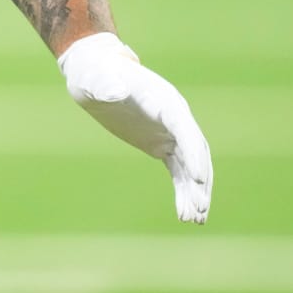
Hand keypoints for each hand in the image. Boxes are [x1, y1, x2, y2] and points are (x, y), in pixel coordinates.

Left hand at [56, 32, 211, 223]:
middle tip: (197, 210)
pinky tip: (184, 212)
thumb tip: (114, 93)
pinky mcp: (161, 144)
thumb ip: (106, 86)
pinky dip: (183, 190)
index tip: (195, 179)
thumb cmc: (94, 73)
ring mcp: (170, 131)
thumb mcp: (95, 79)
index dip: (192, 154)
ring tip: (193, 220)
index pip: (185, 130)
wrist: (94, 72)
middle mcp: (174, 117)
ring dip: (194, 191)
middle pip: (196, 152)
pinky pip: (178, 170)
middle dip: (199, 181)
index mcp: (164, 101)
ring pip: (190, 165)